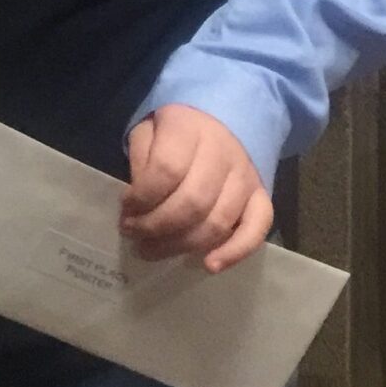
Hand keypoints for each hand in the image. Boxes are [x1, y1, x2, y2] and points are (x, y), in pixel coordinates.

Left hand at [121, 104, 272, 274]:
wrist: (220, 120)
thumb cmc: (174, 133)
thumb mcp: (148, 132)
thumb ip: (141, 161)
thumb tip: (137, 204)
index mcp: (189, 128)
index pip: (166, 170)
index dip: (142, 197)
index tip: (125, 209)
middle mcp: (222, 151)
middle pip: (192, 202)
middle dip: (156, 227)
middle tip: (133, 235)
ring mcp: (246, 175)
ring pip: (218, 222)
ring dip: (182, 245)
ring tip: (153, 250)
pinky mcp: (260, 196)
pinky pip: (257, 229)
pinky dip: (235, 252)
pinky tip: (209, 266)